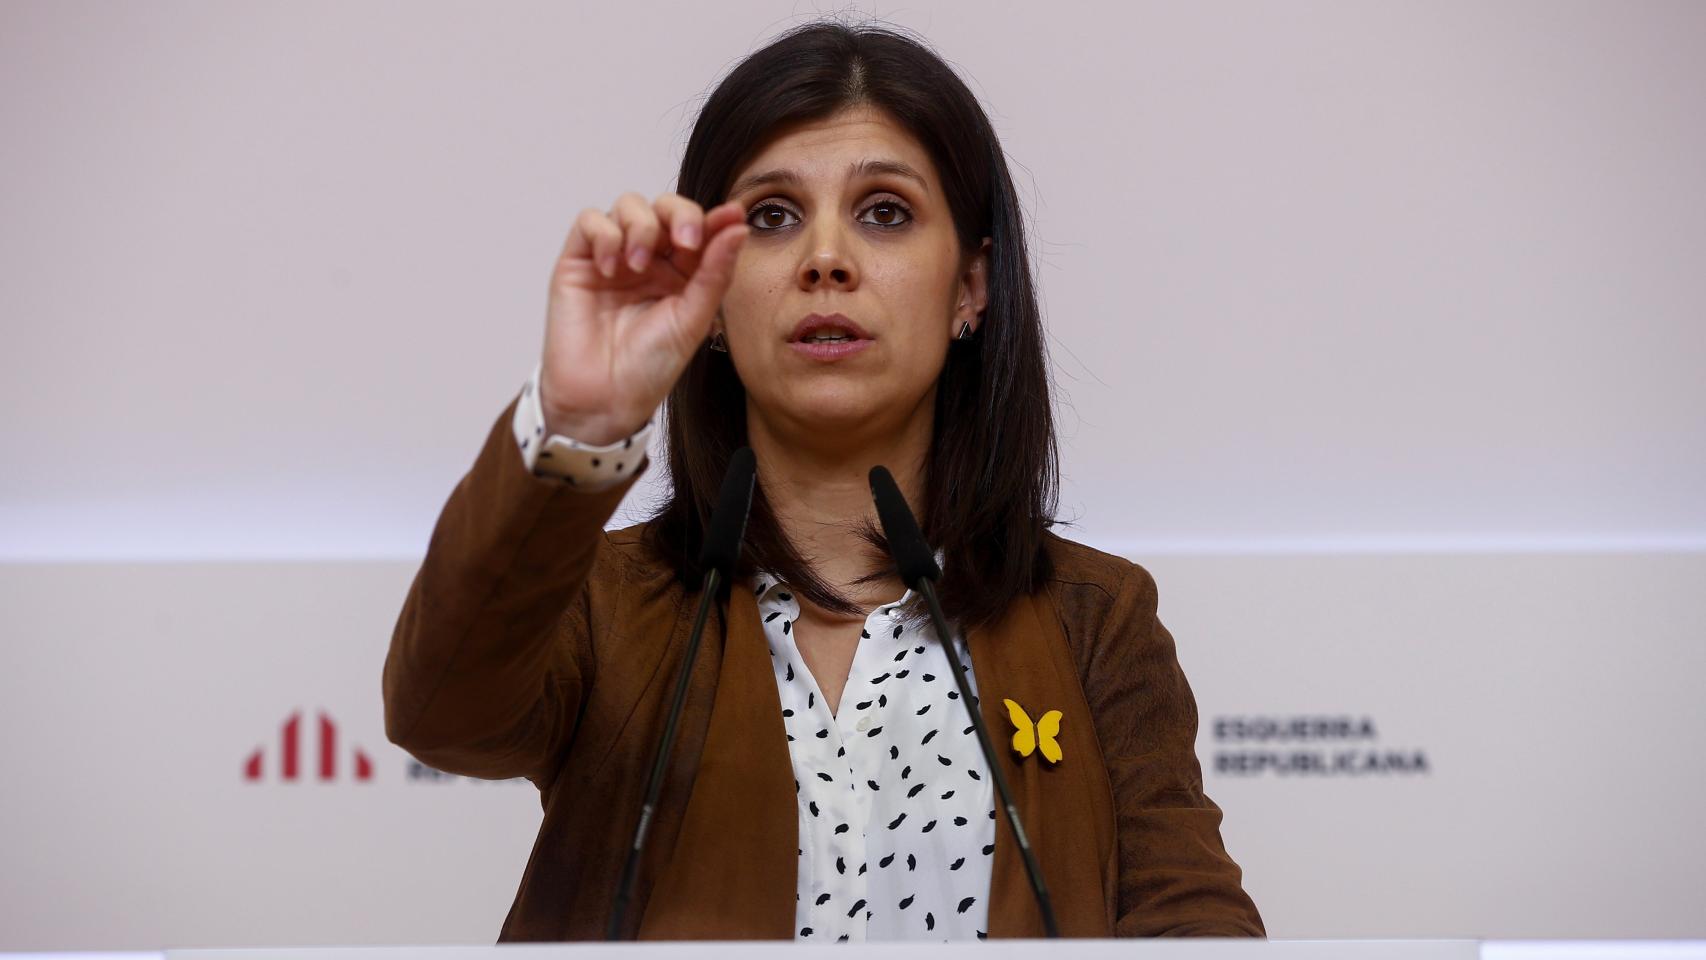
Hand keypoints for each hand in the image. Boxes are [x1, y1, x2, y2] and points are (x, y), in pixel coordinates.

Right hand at [539, 192, 748, 444]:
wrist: (604, 396)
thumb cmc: (650, 366)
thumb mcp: (693, 319)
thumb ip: (714, 271)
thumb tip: (737, 227)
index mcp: (682, 273)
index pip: (699, 228)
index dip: (714, 218)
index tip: (730, 217)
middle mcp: (650, 259)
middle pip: (664, 207)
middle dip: (679, 214)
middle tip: (686, 241)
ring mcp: (614, 257)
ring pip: (628, 205)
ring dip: (640, 227)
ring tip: (638, 266)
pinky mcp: (579, 260)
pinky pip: (590, 221)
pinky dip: (605, 236)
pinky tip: (610, 269)